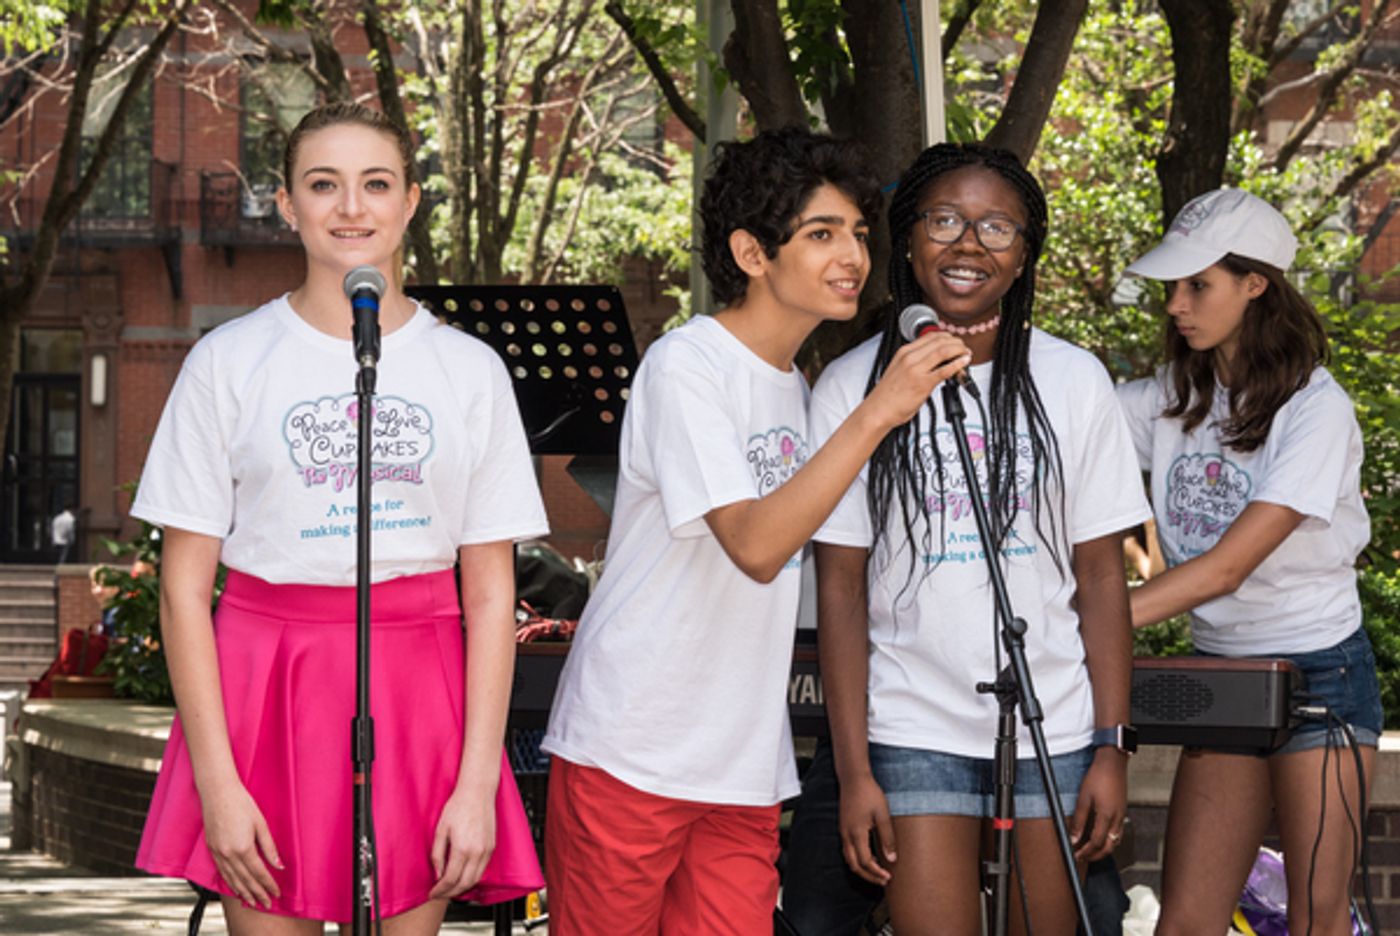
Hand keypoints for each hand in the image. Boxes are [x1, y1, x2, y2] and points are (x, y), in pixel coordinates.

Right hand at [200, 780, 282, 908]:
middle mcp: (228, 853)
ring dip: (242, 892)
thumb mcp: (260, 824)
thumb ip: (269, 847)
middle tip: (266, 904)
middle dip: (257, 893)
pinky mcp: (211, 849)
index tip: (275, 893)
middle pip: (245, 880)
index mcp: (243, 847)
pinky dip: (229, 882)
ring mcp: (218, 852)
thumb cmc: (241, 803)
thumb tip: (278, 865)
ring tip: (251, 902)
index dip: (268, 884)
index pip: (259, 872)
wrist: (218, 792)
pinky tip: (235, 887)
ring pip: (231, 879)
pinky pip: (221, 871)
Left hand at [429, 787, 496, 897]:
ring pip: (476, 879)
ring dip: (462, 887)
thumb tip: (437, 873)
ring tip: (450, 888)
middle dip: (450, 893)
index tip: (433, 892)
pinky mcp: (492, 847)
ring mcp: (487, 850)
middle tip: (440, 894)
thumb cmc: (459, 806)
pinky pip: (482, 869)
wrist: (477, 792)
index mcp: (462, 848)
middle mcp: (477, 852)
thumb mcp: (440, 830)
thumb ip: (437, 854)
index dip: (440, 889)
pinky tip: (463, 875)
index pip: (450, 879)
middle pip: (464, 884)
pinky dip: (472, 877)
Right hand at [839, 772, 896, 884]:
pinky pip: (848, 849)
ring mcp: (843, 831)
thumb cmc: (869, 793)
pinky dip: (857, 858)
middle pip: (854, 865)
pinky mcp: (844, 827)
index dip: (876, 872)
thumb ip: (887, 838)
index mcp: (856, 833)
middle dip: (868, 876)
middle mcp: (847, 835)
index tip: (888, 877)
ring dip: (862, 868)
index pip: (866, 862)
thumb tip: (892, 858)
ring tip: (877, 871)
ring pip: (849, 858)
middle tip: (882, 880)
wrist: (853, 778)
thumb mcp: (882, 815)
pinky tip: (869, 855)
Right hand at [865, 330, 971, 429]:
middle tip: (963, 348)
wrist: (878, 410)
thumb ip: (915, 363)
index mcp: (903, 352)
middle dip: (956, 342)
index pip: (930, 336)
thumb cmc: (888, 395)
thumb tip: (933, 362)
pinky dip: (958, 364)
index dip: (947, 337)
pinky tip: (964, 363)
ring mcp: (916, 369)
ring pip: (944, 351)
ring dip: (959, 350)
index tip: (954, 341)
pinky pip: (945, 370)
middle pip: (939, 341)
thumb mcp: (899, 370)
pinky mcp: (923, 383)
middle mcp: (910, 357)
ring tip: (966, 354)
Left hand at [1070, 748, 1127, 861]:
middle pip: (1109, 847)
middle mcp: (1117, 819)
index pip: (1096, 842)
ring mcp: (1122, 815)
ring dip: (1103, 849)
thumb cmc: (1098, 776)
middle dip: (1096, 855)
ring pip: (1116, 841)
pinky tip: (1101, 837)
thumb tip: (1073, 837)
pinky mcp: (1122, 811)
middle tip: (1083, 857)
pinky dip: (1110, 840)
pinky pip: (1118, 832)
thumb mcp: (1083, 798)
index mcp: (1107, 816)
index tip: (1076, 855)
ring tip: (1090, 850)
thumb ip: (1079, 820)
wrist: (1113, 763)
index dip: (1086, 852)